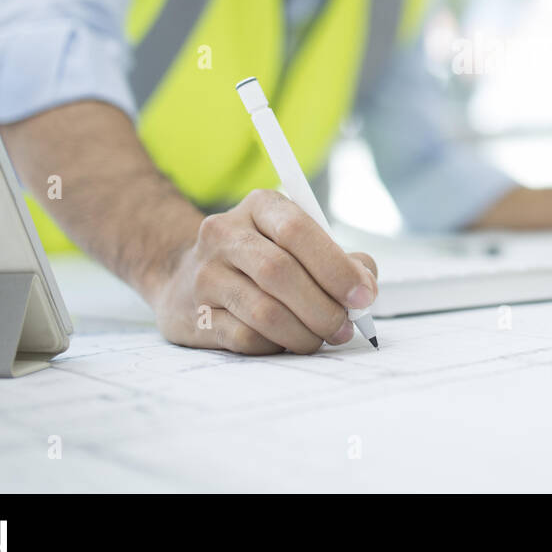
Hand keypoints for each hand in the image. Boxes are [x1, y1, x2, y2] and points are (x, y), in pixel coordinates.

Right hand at [145, 189, 377, 354]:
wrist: (186, 276)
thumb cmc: (261, 259)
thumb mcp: (299, 243)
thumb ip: (340, 260)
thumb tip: (364, 288)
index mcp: (259, 206)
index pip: (297, 229)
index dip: (335, 266)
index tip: (363, 296)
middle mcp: (225, 234)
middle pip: (280, 272)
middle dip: (323, 307)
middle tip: (344, 327)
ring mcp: (205, 274)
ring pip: (264, 311)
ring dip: (304, 333)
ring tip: (319, 339)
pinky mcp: (194, 315)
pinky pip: (244, 338)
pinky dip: (276, 345)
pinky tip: (285, 342)